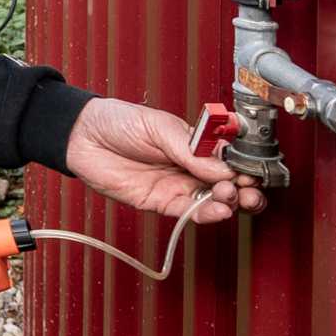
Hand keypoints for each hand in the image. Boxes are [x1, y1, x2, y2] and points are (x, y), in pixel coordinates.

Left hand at [61, 97, 265, 223]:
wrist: (82, 137)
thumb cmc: (118, 121)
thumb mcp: (158, 126)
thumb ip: (191, 149)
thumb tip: (223, 167)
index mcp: (196, 142)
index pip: (230, 156)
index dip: (245, 165)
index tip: (253, 170)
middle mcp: (191, 166)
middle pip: (228, 183)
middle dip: (245, 188)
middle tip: (248, 189)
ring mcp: (177, 184)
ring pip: (213, 200)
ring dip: (229, 202)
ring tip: (232, 198)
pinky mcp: (162, 202)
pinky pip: (189, 212)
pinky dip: (207, 214)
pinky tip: (219, 211)